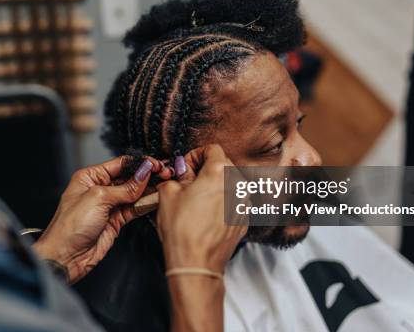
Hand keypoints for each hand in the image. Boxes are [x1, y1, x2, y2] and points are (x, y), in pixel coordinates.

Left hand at [33, 156, 170, 282]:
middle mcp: (100, 189)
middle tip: (165, 173)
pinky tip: (157, 198)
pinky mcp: (116, 220)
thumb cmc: (69, 227)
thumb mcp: (98, 198)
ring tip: (165, 184)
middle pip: (130, 177)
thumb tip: (144, 173)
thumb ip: (125, 187)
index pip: (120, 164)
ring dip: (150, 189)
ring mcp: (109, 205)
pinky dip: (147, 204)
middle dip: (148, 175)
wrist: (65, 256)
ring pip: (135, 193)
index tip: (155, 164)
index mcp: (90, 177)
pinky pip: (135, 208)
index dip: (139, 163)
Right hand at [156, 144, 247, 272]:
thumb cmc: (182, 229)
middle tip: (188, 183)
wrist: (197, 264)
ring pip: (230, 183)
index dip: (195, 155)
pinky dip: (222, 202)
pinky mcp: (245, 220)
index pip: (212, 148)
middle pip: (224, 164)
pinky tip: (206, 216)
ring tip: (196, 201)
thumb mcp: (168, 194)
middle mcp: (237, 184)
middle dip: (206, 169)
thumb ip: (177, 175)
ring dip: (215, 186)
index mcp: (220, 172)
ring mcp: (245, 203)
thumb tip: (181, 172)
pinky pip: (235, 202)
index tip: (185, 168)